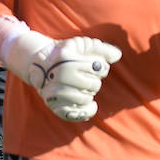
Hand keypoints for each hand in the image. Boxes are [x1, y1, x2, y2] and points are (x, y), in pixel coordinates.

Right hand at [6, 32, 120, 121]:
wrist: (41, 63)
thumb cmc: (67, 53)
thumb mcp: (82, 45)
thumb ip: (101, 49)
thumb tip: (118, 55)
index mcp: (65, 58)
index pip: (96, 67)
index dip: (101, 66)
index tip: (95, 65)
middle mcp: (58, 76)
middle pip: (93, 85)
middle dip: (95, 80)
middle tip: (88, 77)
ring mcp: (54, 93)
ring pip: (85, 99)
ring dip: (90, 94)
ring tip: (85, 88)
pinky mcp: (55, 106)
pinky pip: (76, 114)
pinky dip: (88, 111)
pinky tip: (92, 105)